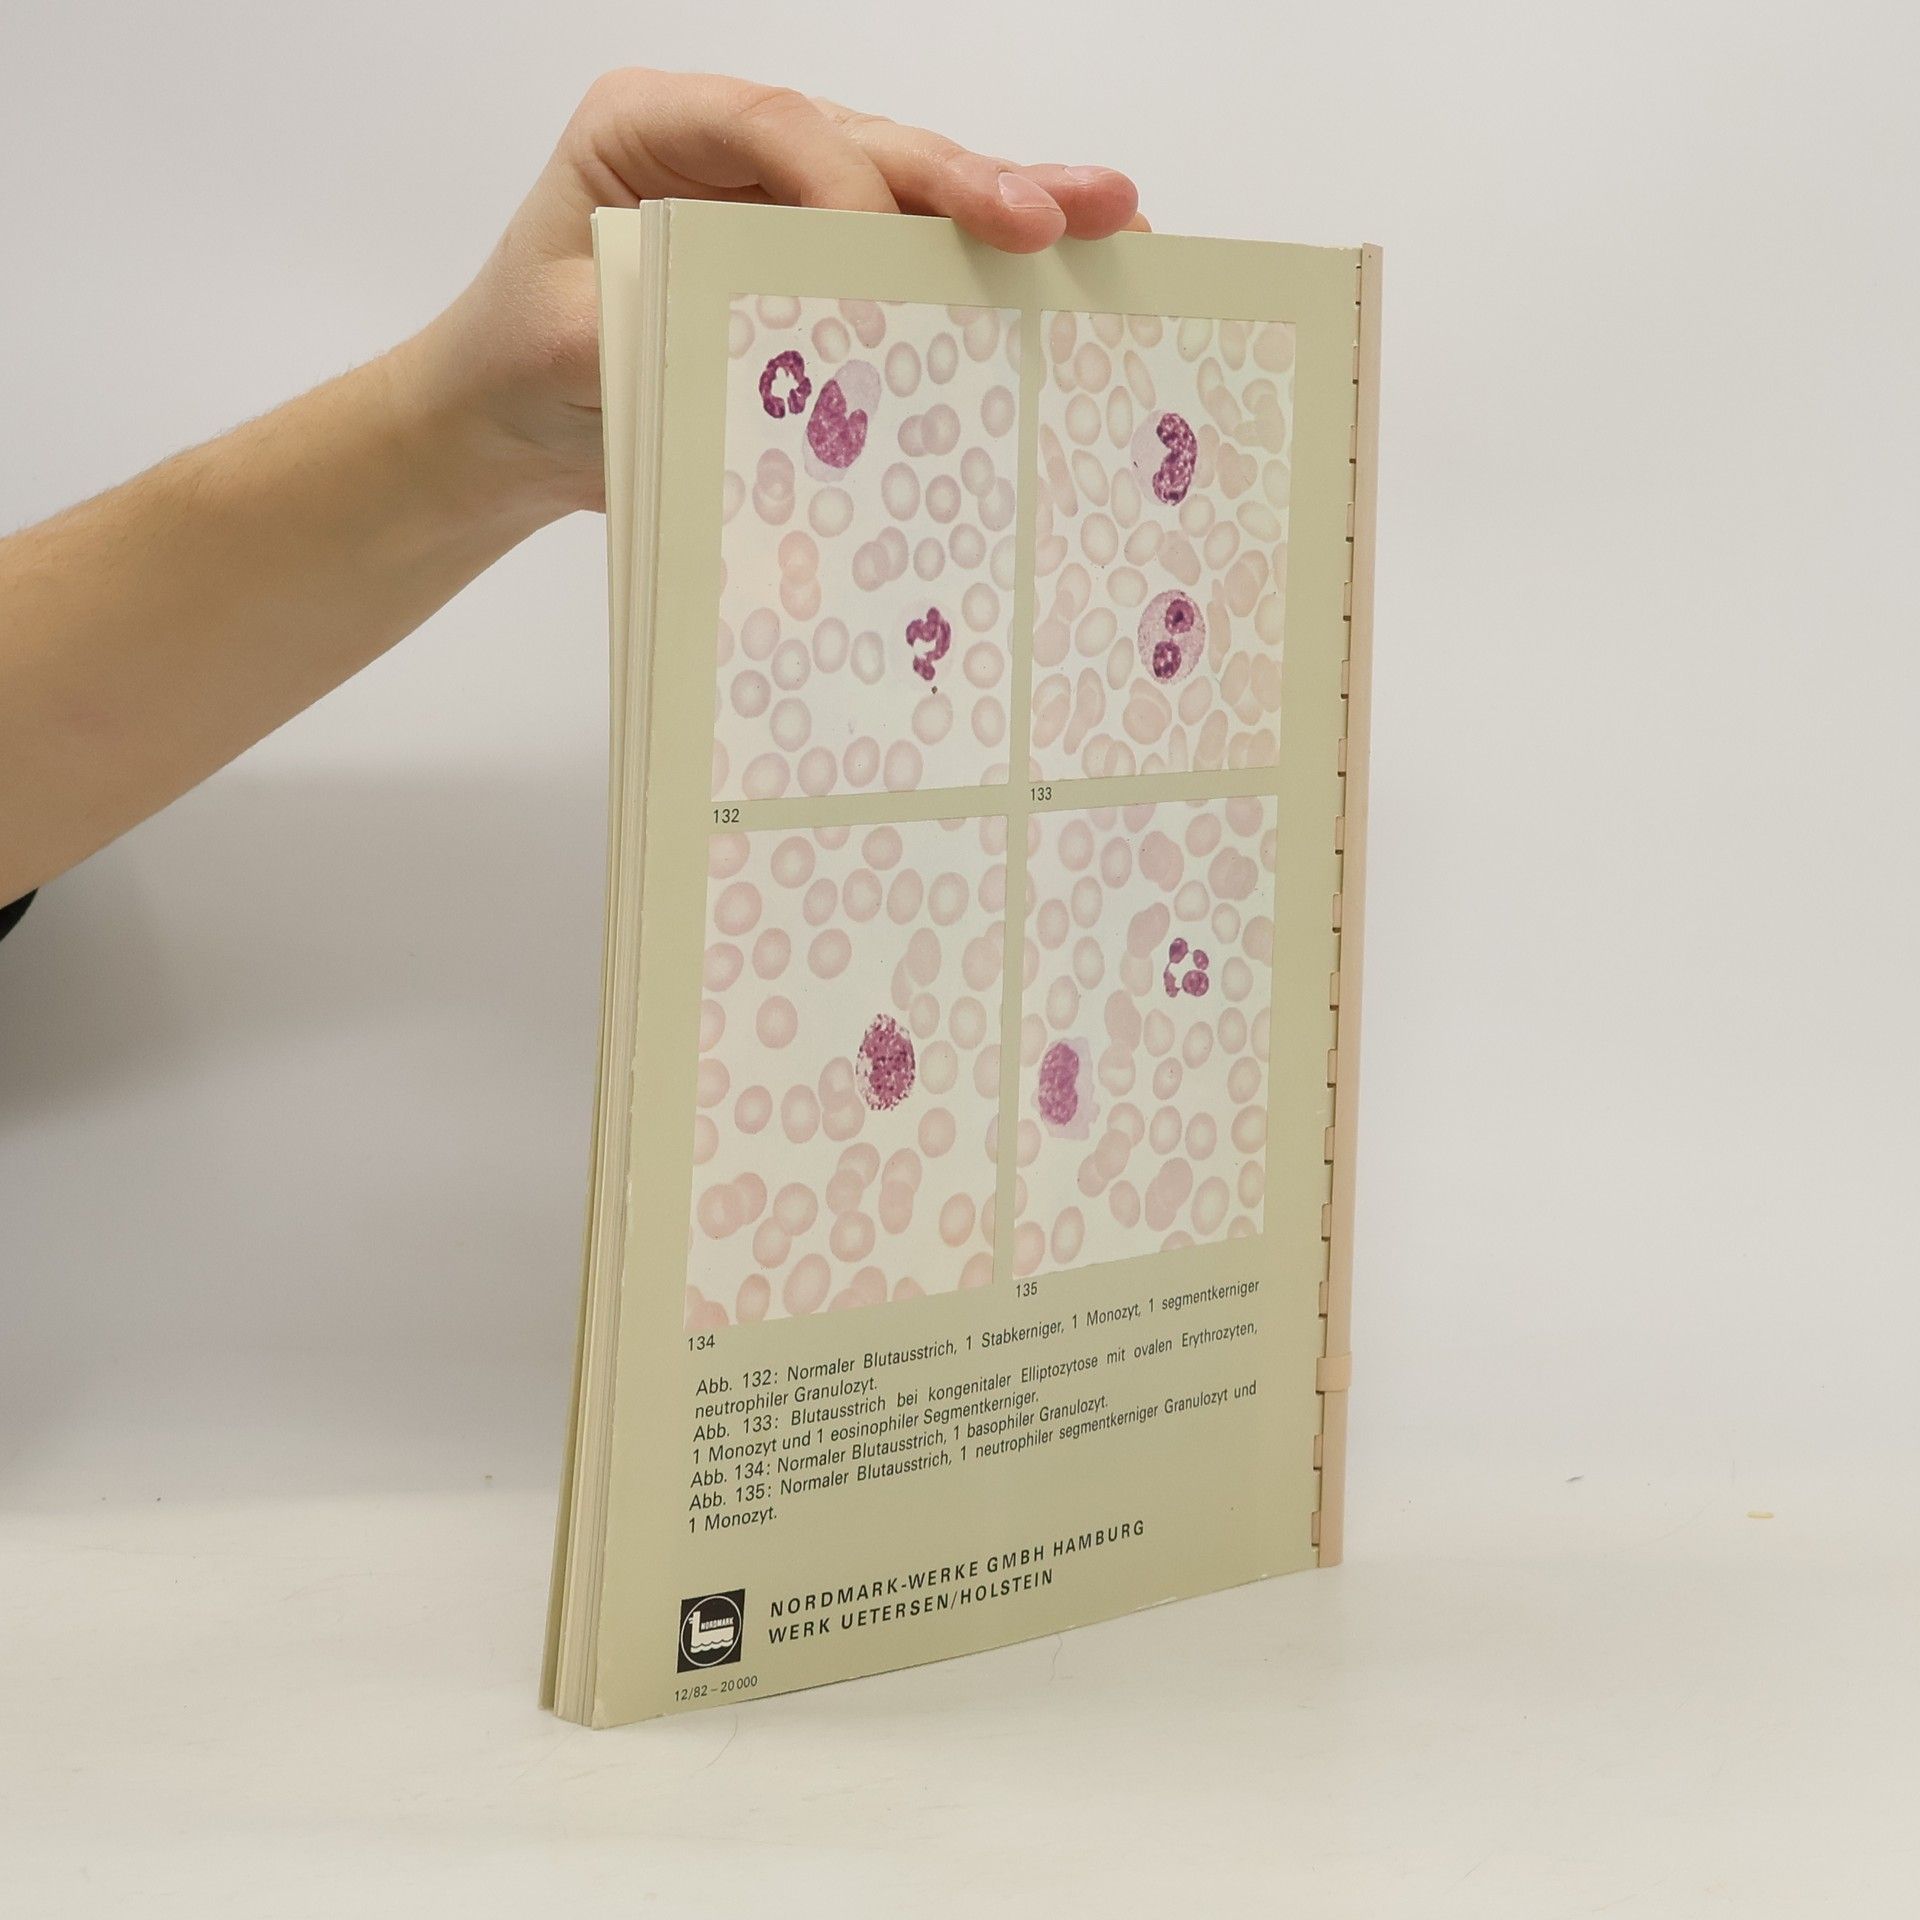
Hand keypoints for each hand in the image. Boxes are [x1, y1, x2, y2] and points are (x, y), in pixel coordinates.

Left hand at [400, 70, 1144, 520]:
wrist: (507, 428)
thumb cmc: (517, 369)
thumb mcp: (557, 342)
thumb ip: (647, 322)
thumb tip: (774, 348)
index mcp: (650, 131)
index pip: (768, 127)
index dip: (837, 177)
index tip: (882, 250)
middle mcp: (728, 152)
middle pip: (864, 147)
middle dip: (965, 184)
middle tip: (1056, 220)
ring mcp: (781, 209)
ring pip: (906, 194)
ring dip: (1009, 208)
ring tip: (1113, 218)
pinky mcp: (814, 275)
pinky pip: (904, 261)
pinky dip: (978, 271)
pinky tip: (1067, 268)